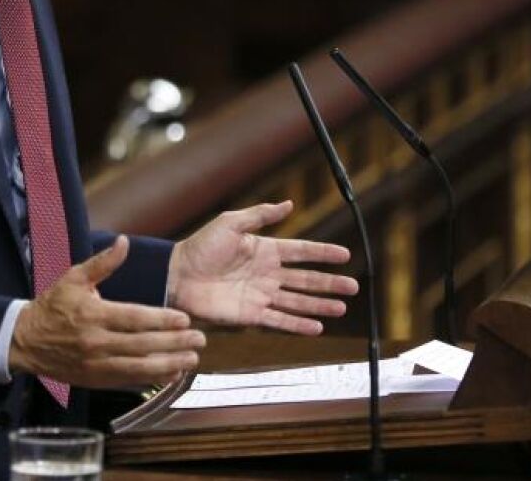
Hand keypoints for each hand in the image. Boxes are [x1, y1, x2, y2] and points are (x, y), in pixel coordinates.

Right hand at [9, 236, 204, 389]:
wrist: (25, 340)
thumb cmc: (53, 305)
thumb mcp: (74, 277)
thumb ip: (103, 262)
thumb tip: (124, 241)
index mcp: (93, 314)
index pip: (135, 318)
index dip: (162, 320)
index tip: (185, 320)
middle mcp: (96, 342)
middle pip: (143, 345)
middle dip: (174, 343)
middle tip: (200, 339)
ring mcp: (96, 365)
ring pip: (138, 368)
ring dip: (169, 365)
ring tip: (191, 360)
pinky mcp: (95, 380)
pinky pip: (128, 381)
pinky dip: (152, 379)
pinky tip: (171, 374)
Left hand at [167, 201, 357, 334]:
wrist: (177, 275)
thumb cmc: (200, 246)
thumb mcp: (230, 223)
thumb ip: (260, 215)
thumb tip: (288, 204)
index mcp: (264, 250)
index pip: (301, 251)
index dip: (323, 253)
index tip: (345, 255)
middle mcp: (267, 274)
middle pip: (306, 279)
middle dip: (330, 283)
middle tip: (353, 287)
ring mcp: (260, 295)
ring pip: (298, 301)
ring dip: (320, 305)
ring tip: (342, 308)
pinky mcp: (250, 315)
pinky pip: (279, 320)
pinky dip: (298, 325)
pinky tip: (317, 326)